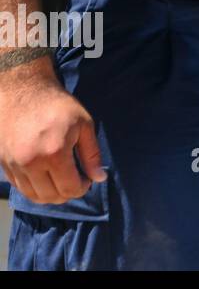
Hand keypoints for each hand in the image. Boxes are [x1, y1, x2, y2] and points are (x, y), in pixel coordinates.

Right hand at [0, 60, 105, 203]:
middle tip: (75, 180)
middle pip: (52, 196)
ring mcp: (15, 165)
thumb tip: (99, 178)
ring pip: (34, 196)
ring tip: (61, 180)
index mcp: (54, 153)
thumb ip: (91, 154)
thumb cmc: (57, 106)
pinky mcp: (4, 164)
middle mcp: (32, 163)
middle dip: (68, 193)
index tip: (86, 179)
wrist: (23, 92)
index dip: (82, 188)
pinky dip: (35, 188)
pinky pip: (20, 188)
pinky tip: (45, 177)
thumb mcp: (84, 124)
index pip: (70, 188)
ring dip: (51, 194)